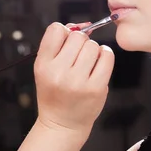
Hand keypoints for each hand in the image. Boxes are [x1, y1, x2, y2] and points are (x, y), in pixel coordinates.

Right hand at [33, 22, 114, 136]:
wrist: (63, 124)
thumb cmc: (55, 92)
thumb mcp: (45, 68)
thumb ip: (58, 45)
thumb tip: (82, 26)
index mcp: (43, 65)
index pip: (56, 29)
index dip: (64, 32)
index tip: (66, 42)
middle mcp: (59, 72)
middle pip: (77, 37)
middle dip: (80, 42)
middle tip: (77, 57)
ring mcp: (78, 81)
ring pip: (93, 46)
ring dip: (93, 50)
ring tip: (87, 63)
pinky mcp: (96, 88)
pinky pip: (107, 56)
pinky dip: (105, 55)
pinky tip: (98, 63)